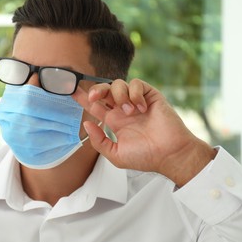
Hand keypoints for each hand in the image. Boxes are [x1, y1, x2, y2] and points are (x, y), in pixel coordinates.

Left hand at [72, 78, 215, 185]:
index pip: (96, 106)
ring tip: (128, 112)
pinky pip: (136, 83)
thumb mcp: (116, 154)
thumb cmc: (146, 157)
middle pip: (104, 90)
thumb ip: (99, 141)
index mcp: (114, 122)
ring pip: (118, 84)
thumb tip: (86, 123)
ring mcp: (136, 102)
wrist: (169, 154)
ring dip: (119, 96)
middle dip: (96, 90)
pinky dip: (135, 93)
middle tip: (93, 97)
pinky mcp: (150, 96)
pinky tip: (140, 107)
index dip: (84, 98)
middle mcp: (123, 109)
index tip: (71, 91)